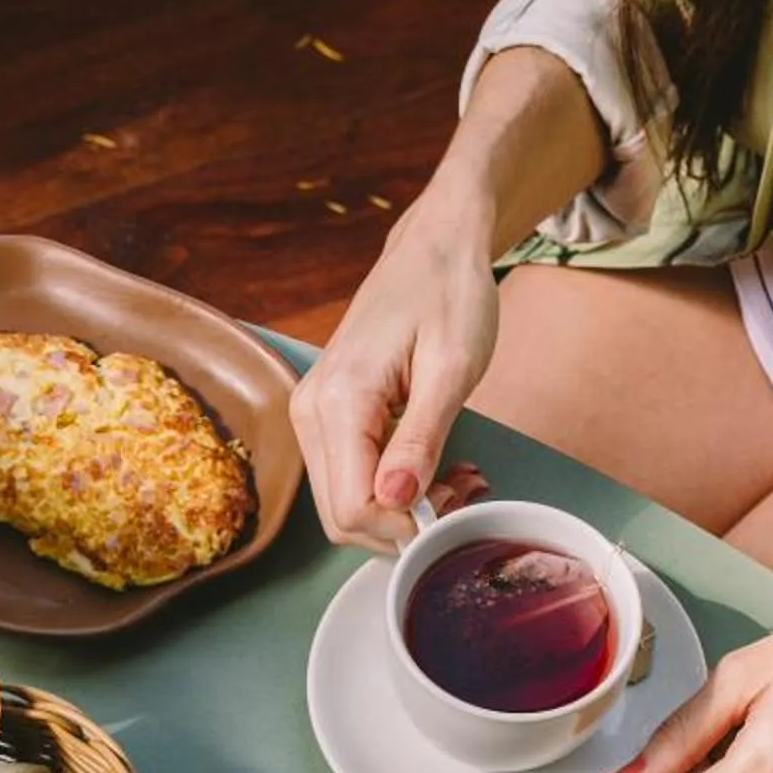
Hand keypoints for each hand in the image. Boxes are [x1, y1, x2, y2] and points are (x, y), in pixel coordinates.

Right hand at [291, 199, 500, 547]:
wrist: (434, 246)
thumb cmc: (449, 293)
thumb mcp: (452, 368)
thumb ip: (421, 439)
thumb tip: (395, 500)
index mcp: (339, 399)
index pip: (353, 506)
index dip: (404, 526)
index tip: (455, 507)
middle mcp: (310, 410)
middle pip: (340, 516)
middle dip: (402, 524)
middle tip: (461, 495)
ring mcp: (313, 413)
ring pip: (344, 503)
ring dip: (400, 509)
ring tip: (457, 479)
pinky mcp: (326, 414)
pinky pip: (350, 476)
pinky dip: (392, 488)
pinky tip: (435, 466)